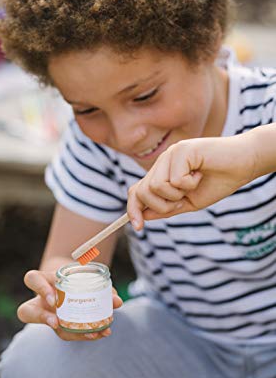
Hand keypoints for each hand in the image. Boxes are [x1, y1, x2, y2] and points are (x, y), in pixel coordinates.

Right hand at [17, 269, 122, 340]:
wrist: (71, 280)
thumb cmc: (76, 276)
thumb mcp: (85, 274)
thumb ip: (101, 286)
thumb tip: (118, 302)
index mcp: (44, 280)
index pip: (32, 279)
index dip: (40, 289)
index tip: (54, 299)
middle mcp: (39, 300)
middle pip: (26, 311)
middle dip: (41, 318)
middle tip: (57, 322)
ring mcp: (45, 315)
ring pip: (51, 334)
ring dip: (66, 333)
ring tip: (89, 334)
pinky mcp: (56, 326)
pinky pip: (64, 334)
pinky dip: (83, 335)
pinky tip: (100, 333)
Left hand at [128, 133, 255, 228]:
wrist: (244, 164)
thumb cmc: (218, 181)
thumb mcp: (189, 202)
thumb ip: (167, 208)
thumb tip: (142, 216)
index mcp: (162, 173)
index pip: (138, 190)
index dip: (134, 208)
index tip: (138, 227)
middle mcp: (163, 162)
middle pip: (143, 191)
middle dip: (162, 205)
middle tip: (182, 200)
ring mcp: (170, 154)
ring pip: (156, 186)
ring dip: (177, 194)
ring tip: (194, 183)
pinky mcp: (181, 150)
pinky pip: (175, 179)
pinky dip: (190, 184)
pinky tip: (201, 174)